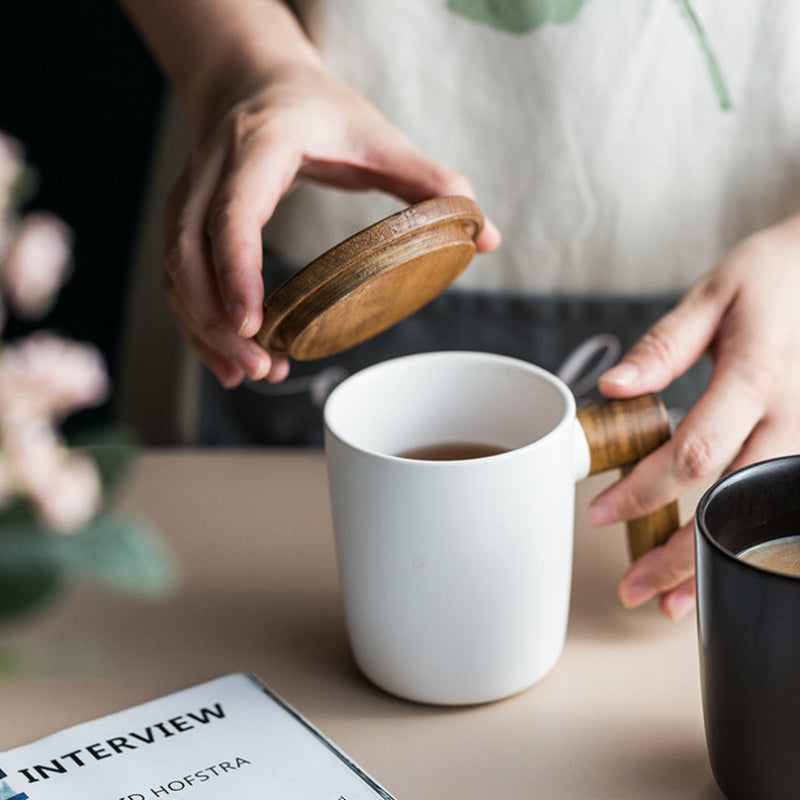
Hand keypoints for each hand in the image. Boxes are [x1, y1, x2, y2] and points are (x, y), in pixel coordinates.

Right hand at [163, 63, 500, 386]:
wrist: (259, 84)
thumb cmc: (321, 113)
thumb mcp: (379, 137)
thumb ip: (432, 182)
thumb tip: (486, 236)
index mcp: (262, 144)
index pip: (234, 211)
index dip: (236, 268)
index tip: (254, 321)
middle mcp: (213, 169)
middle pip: (188, 251)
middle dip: (216, 318)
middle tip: (260, 366)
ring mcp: (191, 194)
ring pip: (175, 271)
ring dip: (204, 330)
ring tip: (250, 373)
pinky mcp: (186, 219)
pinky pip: (177, 278)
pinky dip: (197, 324)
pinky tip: (229, 361)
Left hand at [593, 211, 799, 619]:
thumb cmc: (775, 278)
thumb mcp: (715, 295)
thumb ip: (665, 345)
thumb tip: (615, 389)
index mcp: (758, 375)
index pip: (695, 451)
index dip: (646, 490)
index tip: (602, 512)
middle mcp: (793, 416)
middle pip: (731, 502)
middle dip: (678, 553)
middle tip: (632, 588)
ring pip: (761, 517)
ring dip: (715, 564)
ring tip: (671, 604)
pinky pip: (779, 505)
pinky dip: (746, 543)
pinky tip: (718, 568)